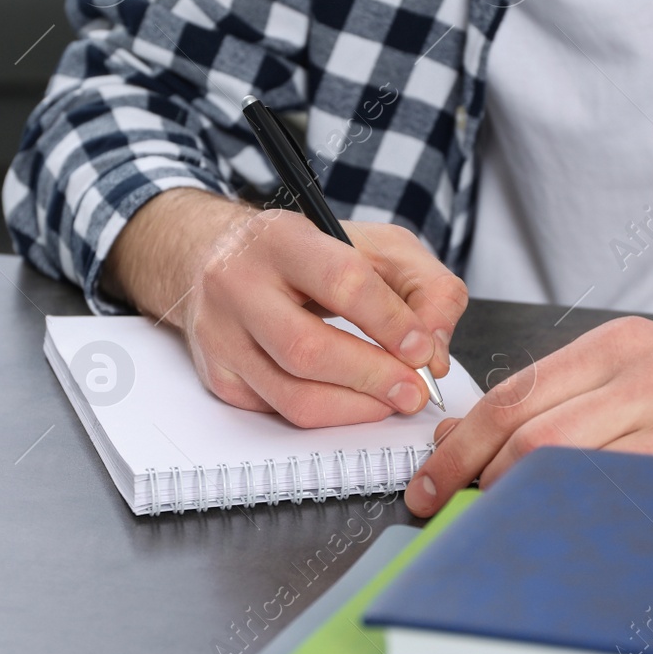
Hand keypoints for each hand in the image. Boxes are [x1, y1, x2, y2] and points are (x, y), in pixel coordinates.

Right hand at [103, 188, 467, 426]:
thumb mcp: (378, 246)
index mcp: (280, 238)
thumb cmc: (308, 254)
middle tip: (414, 390)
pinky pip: (278, 412)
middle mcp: (237, 284)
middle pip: (308, 348)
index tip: (422, 349)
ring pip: (291, 394)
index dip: (390, 323)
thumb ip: (426, 288)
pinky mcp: (219, 375)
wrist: (226, 258)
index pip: (342, 282)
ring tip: (391, 400)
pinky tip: (353, 400)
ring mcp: (221, 334)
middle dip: (373, 377)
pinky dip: (327, 415)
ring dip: (355, 406)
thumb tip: (433, 354)